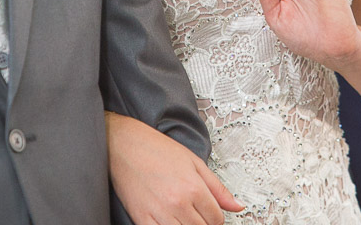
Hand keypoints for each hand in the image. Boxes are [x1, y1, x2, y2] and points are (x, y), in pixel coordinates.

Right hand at [105, 112, 242, 224]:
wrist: (123, 144)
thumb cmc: (156, 149)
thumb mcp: (193, 162)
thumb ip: (217, 188)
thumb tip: (238, 206)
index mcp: (193, 187)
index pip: (216, 219)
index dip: (216, 218)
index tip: (209, 213)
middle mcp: (178, 203)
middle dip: (203, 224)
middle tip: (195, 214)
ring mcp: (159, 213)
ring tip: (183, 217)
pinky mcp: (141, 219)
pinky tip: (169, 221)